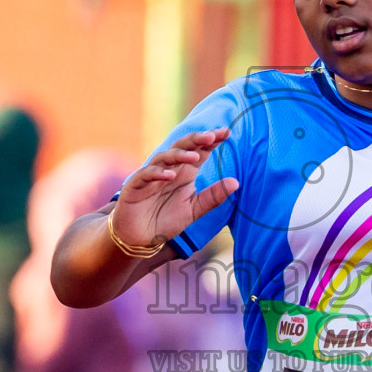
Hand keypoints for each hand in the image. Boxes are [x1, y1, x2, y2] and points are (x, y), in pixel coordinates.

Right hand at [112, 129, 239, 248]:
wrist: (139, 238)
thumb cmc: (166, 220)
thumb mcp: (194, 210)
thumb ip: (213, 197)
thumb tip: (236, 182)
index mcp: (185, 173)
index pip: (200, 152)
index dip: (212, 141)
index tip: (227, 132)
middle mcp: (169, 170)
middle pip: (182, 148)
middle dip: (196, 140)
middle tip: (211, 135)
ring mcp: (151, 176)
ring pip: (164, 158)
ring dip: (179, 155)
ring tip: (194, 157)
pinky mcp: (135, 186)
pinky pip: (146, 175)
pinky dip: (157, 173)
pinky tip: (170, 175)